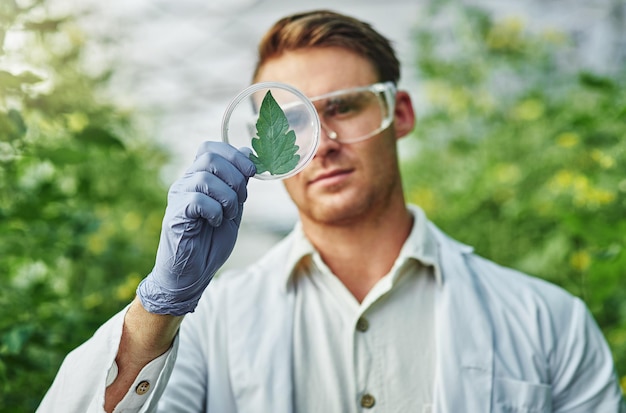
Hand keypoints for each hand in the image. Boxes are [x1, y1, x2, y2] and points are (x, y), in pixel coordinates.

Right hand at [137, 142, 255, 314]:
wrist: (191, 275)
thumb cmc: (209, 242)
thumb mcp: (232, 208)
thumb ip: (238, 183)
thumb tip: (247, 152)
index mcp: (198, 178)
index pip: (211, 148)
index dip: (234, 155)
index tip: (251, 172)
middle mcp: (185, 183)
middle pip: (210, 157)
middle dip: (236, 176)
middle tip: (241, 199)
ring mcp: (178, 198)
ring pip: (205, 177)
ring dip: (228, 196)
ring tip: (229, 214)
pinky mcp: (175, 215)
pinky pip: (197, 199)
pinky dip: (215, 210)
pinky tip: (216, 222)